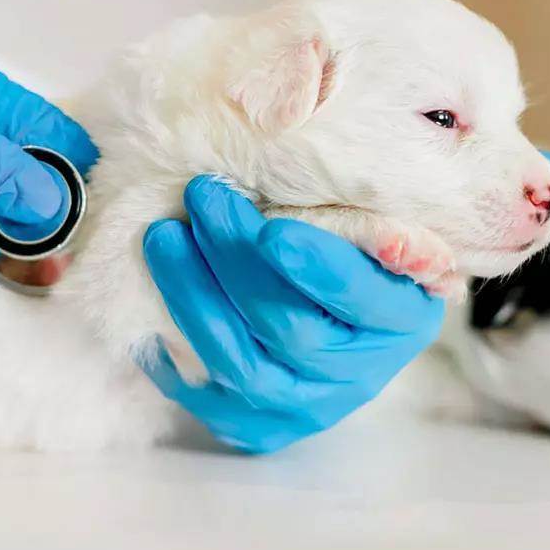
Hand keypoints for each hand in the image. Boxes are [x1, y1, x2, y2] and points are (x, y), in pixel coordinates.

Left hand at [141, 177, 445, 453]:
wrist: (347, 323)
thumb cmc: (354, 253)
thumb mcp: (370, 221)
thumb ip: (349, 198)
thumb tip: (311, 122)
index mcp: (401, 318)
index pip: (359, 298)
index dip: (317, 268)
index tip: (271, 229)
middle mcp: (360, 373)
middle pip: (292, 328)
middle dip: (237, 261)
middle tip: (203, 197)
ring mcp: (309, 406)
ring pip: (243, 364)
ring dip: (195, 296)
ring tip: (163, 237)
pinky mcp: (262, 426)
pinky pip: (210, 398)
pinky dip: (174, 352)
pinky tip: (149, 303)